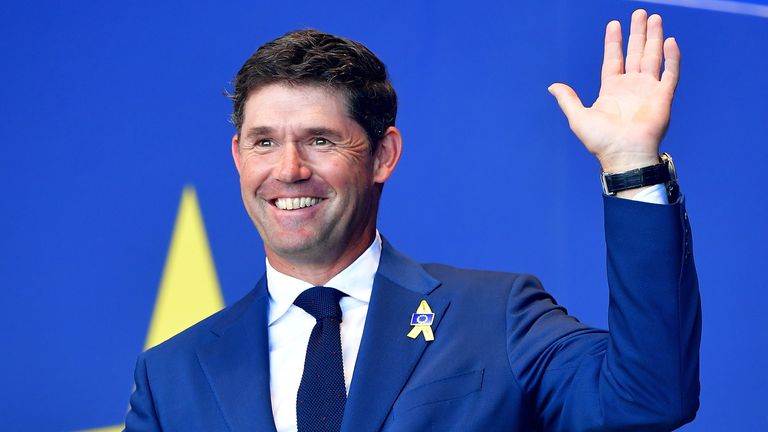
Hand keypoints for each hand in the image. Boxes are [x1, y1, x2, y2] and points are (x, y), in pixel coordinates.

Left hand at [548, 9, 679, 172]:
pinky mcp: (663, 96)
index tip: (614, 24)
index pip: (613, 59)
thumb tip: (552, 86)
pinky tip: (670, 41)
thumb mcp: (578, 117)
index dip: (614, 42)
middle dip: (637, 33)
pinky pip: (670, 72)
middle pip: (635, 53)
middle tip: (639, 13)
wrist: (623, 155)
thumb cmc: (601, 141)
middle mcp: (631, 87)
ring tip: (655, 18)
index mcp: (612, 90)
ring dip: (654, 37)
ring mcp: (648, 90)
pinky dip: (671, 57)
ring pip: (652, 57)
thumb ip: (568, 99)